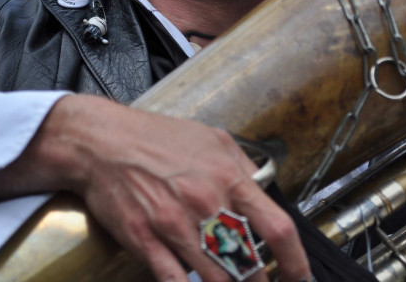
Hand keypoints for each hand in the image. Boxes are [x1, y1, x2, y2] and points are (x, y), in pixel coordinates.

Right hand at [26, 94, 311, 281]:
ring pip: (217, 280)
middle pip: (248, 263)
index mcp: (228, 178)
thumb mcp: (214, 140)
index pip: (278, 228)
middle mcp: (206, 204)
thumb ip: (244, 168)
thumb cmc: (157, 139)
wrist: (103, 142)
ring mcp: (175, 227)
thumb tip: (267, 190)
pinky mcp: (146, 242)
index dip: (296, 261)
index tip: (302, 276)